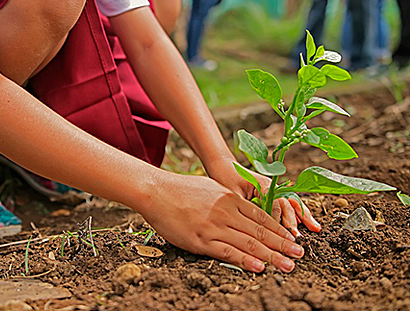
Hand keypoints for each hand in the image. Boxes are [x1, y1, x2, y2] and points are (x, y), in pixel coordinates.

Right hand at [139, 173, 304, 272]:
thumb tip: (243, 210)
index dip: (280, 230)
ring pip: (249, 244)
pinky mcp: (201, 240)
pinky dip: (245, 261)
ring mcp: (214, 226)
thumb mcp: (211, 188)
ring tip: (288, 265)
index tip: (293, 239)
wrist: (156, 191)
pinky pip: (227, 252)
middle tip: (300, 255)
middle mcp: (227, 212)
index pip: (262, 217)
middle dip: (283, 245)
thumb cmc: (182, 189)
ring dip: (272, 256)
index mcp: (230, 199)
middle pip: (261, 232)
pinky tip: (260, 267)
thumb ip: (229, 200)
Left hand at [202, 156, 320, 237]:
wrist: (223, 166)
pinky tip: (307, 223)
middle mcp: (271, 186)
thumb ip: (244, 207)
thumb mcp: (232, 194)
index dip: (280, 220)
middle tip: (298, 237)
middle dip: (295, 220)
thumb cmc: (225, 178)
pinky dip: (298, 213)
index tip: (284, 235)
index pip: (275, 204)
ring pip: (292, 202)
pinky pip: (288, 203)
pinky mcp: (272, 193)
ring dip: (303, 216)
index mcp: (262, 184)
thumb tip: (253, 225)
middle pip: (287, 203)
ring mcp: (274, 189)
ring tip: (315, 228)